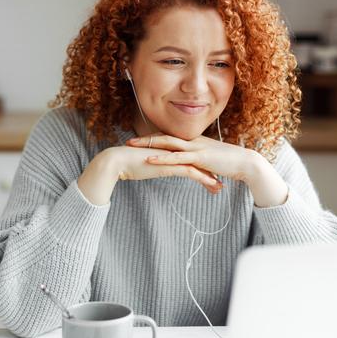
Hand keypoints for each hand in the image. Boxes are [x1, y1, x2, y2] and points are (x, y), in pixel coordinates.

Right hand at [105, 145, 221, 193]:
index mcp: (167, 150)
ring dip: (210, 177)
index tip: (208, 174)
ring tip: (219, 187)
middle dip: (209, 171)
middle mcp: (172, 151)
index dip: (199, 165)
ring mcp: (172, 157)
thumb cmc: (127, 163)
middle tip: (219, 180)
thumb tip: (154, 169)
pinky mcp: (169, 165)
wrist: (117, 161)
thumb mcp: (144, 165)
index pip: (188, 157)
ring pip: (197, 166)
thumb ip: (152, 165)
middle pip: (196, 160)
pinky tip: (213, 185)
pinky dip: (204, 178)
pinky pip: (191, 172)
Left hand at [126, 133, 289, 206]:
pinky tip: (150, 160)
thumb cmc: (229, 163)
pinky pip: (177, 157)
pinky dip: (162, 158)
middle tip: (128, 142)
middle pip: (164, 136)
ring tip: (132, 147)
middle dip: (145, 139)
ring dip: (148, 145)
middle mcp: (192, 141)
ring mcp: (195, 148)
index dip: (153, 138)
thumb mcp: (210, 161)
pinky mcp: (199, 158)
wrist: (245, 163)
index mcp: (194, 141)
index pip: (169, 137)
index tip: (139, 141)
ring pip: (167, 144)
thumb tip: (192, 167)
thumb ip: (199, 162)